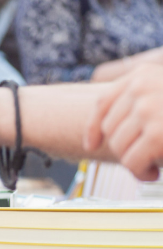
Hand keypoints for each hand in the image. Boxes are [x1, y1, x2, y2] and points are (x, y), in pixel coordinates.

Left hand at [85, 64, 162, 180]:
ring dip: (135, 162)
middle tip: (146, 159)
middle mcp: (142, 87)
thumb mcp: (162, 95)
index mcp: (143, 75)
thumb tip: (102, 133)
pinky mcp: (157, 133)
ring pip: (118, 147)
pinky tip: (155, 172)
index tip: (92, 144)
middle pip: (110, 129)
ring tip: (153, 164)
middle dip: (126, 149)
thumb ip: (142, 102)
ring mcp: (148, 108)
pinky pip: (131, 161)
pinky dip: (141, 172)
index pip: (102, 102)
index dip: (93, 128)